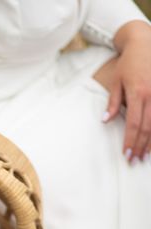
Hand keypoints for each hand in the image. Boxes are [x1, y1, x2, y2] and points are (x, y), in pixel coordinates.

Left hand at [104, 21, 150, 162]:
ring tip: (145, 155)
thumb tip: (105, 121)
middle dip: (141, 146)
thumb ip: (113, 102)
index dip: (130, 141)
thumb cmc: (128, 63)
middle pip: (148, 127)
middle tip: (135, 161)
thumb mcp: (115, 81)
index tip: (126, 155)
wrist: (146, 43)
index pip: (133, 124)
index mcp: (137, 93)